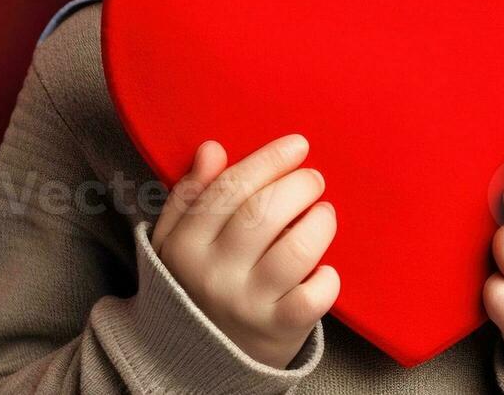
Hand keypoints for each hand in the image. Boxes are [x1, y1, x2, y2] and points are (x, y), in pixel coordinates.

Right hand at [150, 134, 339, 369]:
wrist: (200, 357)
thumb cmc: (196, 282)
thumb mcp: (176, 239)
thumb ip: (190, 193)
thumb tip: (213, 148)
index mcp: (186, 245)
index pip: (229, 189)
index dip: (269, 161)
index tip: (298, 145)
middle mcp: (214, 274)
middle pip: (263, 214)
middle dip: (299, 185)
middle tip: (314, 179)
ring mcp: (247, 303)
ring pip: (294, 251)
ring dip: (319, 222)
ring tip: (324, 214)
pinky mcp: (278, 329)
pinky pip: (313, 297)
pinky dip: (327, 278)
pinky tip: (324, 268)